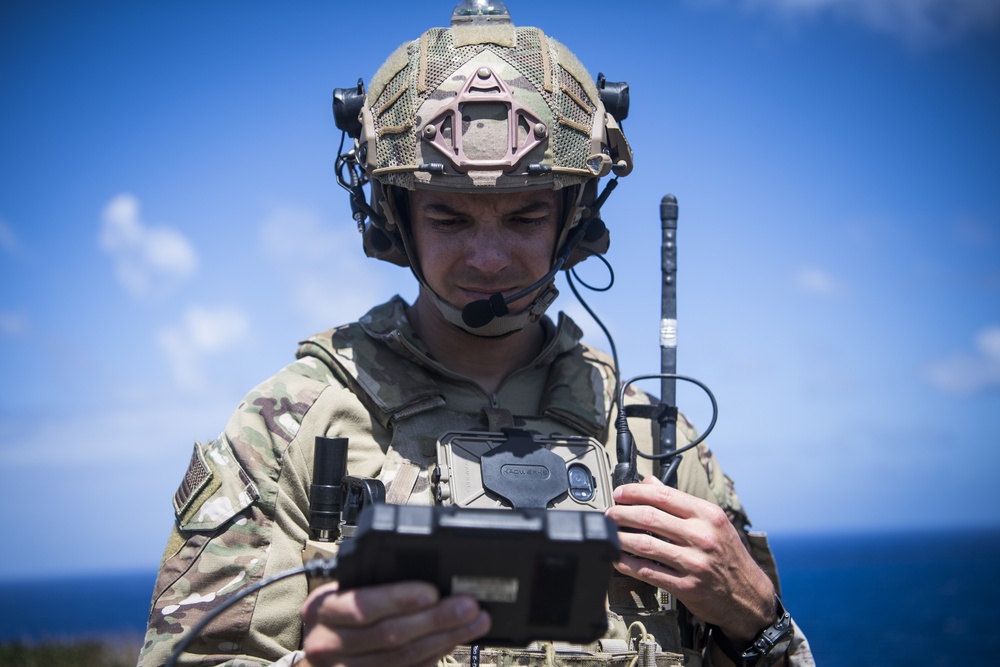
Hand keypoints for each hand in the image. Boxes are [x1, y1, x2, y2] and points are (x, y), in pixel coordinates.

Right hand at [298, 580, 490, 666]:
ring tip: (473, 623)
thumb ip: (370, 587)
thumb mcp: (338, 595)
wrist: (316, 657)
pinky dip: (432, 657)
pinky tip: (451, 643)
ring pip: (403, 657)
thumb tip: (428, 582)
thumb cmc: (333, 618)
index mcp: (322, 610)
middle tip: (469, 607)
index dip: (400, 599)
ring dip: (444, 639)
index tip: (432, 592)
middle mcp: (328, 644)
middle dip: (436, 619)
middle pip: (390, 634)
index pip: (363, 606)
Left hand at [606, 476, 775, 644]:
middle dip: (622, 513)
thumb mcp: (713, 522)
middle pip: (650, 517)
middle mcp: (702, 536)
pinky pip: (648, 572)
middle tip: (609, 514)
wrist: (748, 595)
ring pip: (645, 544)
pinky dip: (628, 564)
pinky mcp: (687, 586)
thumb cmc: (728, 556)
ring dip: (620, 537)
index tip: (620, 493)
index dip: (635, 492)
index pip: (664, 495)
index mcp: (708, 515)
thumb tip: (649, 482)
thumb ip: (680, 502)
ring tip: (609, 533)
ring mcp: (694, 562)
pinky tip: (618, 559)